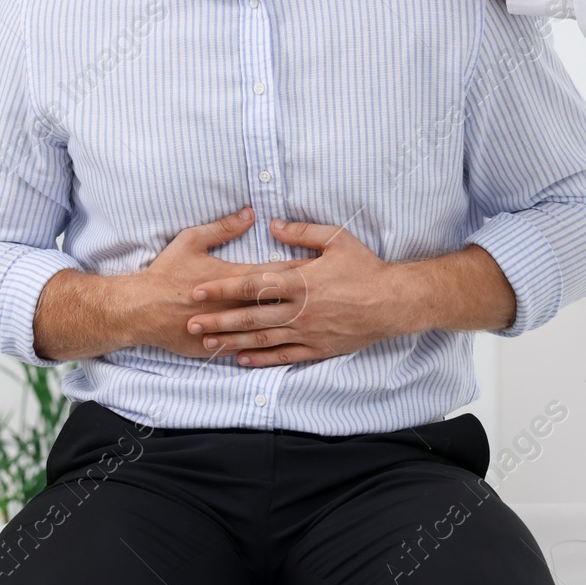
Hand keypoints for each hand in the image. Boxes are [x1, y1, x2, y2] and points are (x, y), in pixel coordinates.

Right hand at [121, 208, 310, 358]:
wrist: (140, 310)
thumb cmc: (166, 272)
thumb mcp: (191, 240)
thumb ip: (223, 227)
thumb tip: (251, 214)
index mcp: (232, 278)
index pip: (274, 274)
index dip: (300, 272)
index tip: (321, 270)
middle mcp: (234, 305)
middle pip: (277, 302)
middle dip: (304, 300)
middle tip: (330, 296)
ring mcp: (227, 328)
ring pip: (266, 329)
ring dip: (290, 325)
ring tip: (315, 322)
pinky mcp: (217, 347)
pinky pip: (247, 350)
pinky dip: (267, 349)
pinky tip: (286, 349)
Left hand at [183, 219, 420, 366]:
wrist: (394, 302)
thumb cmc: (366, 268)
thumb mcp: (337, 239)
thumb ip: (302, 232)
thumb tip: (273, 225)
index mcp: (301, 281)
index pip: (252, 285)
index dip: (223, 288)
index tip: (199, 290)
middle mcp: (300, 309)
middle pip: (250, 317)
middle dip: (218, 320)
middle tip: (191, 323)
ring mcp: (308, 331)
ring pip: (263, 339)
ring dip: (233, 342)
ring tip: (208, 344)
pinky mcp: (318, 348)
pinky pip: (284, 355)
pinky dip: (262, 359)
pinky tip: (242, 359)